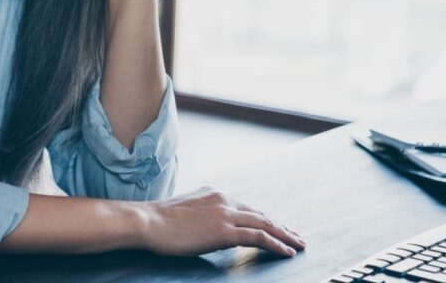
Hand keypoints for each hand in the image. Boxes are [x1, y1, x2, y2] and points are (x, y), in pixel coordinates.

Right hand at [135, 186, 306, 257]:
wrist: (147, 221)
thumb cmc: (159, 220)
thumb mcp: (186, 209)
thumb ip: (203, 213)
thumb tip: (208, 224)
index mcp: (215, 194)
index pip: (247, 207)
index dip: (265, 218)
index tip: (277, 227)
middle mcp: (224, 200)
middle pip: (261, 214)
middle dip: (281, 226)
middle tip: (296, 237)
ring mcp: (225, 214)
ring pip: (265, 223)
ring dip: (285, 235)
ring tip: (298, 244)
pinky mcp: (224, 231)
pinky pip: (259, 237)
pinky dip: (276, 244)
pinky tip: (286, 251)